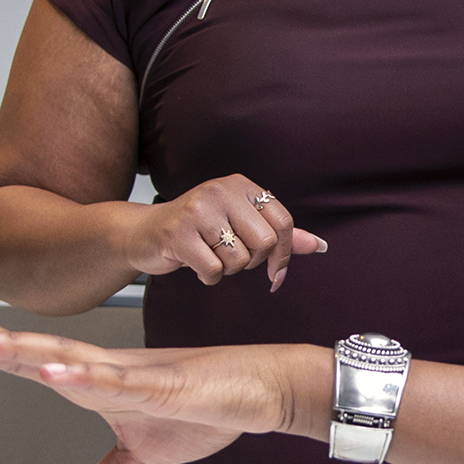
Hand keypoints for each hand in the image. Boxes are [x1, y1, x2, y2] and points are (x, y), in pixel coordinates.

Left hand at [0, 306, 325, 463]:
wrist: (256, 391)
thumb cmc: (203, 409)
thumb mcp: (140, 458)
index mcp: (91, 380)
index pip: (24, 359)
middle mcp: (100, 368)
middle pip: (28, 349)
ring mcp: (126, 373)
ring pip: (61, 357)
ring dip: (16, 349)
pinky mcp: (158, 385)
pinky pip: (112, 381)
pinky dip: (80, 375)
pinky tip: (50, 371)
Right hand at [119, 175, 326, 292]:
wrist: (144, 233)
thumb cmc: (197, 230)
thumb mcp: (240, 224)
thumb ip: (279, 234)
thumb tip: (319, 246)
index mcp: (240, 185)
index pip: (283, 222)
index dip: (285, 255)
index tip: (277, 274)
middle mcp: (220, 191)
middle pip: (265, 243)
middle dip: (252, 262)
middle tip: (231, 259)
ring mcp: (198, 210)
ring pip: (239, 259)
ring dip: (227, 270)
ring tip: (210, 256)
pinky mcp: (178, 234)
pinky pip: (213, 271)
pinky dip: (208, 278)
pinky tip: (196, 265)